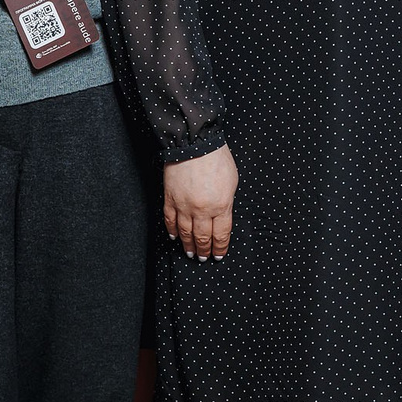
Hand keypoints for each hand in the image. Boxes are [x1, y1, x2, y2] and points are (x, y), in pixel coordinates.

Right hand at [165, 145, 237, 259]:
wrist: (194, 143)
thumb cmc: (216, 158)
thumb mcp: (231, 182)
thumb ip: (226, 201)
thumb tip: (221, 214)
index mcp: (221, 205)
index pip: (221, 234)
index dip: (220, 247)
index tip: (219, 255)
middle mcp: (202, 210)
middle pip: (203, 237)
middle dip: (204, 250)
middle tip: (203, 258)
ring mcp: (184, 206)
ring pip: (185, 233)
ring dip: (188, 245)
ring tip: (190, 253)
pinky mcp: (170, 199)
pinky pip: (170, 220)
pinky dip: (172, 231)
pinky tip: (174, 237)